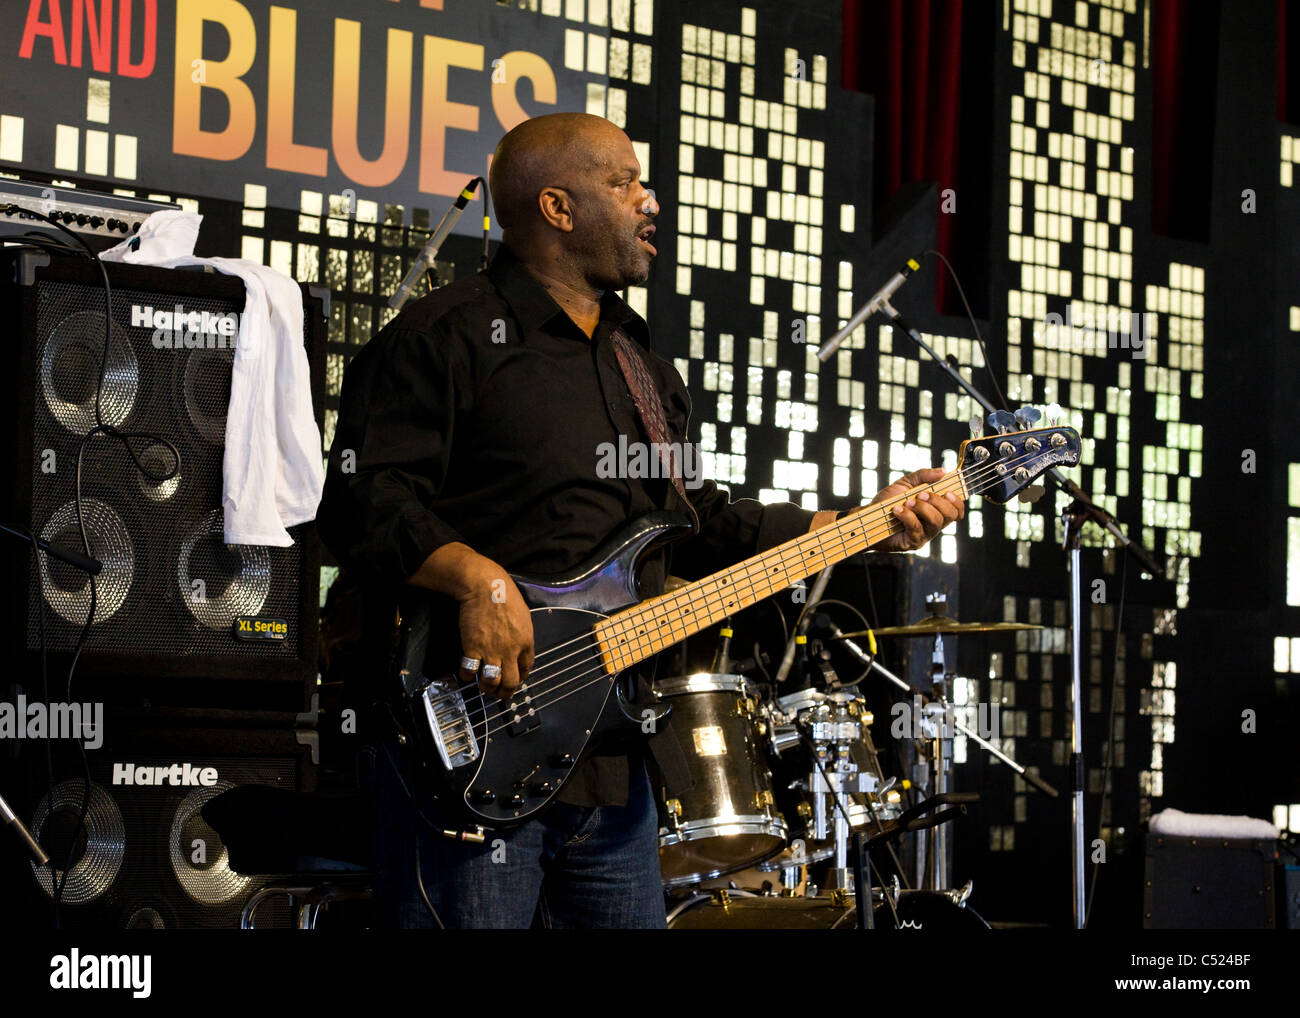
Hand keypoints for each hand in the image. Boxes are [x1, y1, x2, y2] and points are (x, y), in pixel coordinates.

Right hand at [453, 554, 534, 701]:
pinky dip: (467, 676)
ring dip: (487, 687)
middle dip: (505, 692)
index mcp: (526, 641)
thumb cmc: (504, 594)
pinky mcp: (473, 648)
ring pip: (491, 682)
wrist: (486, 587)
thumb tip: (517, 646)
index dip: (520, 678)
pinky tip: (467, 673)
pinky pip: (470, 671)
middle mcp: (511, 650)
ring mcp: (491, 651)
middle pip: (511, 682)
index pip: (527, 668)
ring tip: (483, 685)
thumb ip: (521, 634)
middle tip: (499, 693)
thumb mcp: (522, 615)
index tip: (515, 680)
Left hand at [867, 467, 963, 552]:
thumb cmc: (887, 502)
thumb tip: (943, 471)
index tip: (947, 491)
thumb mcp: (906, 483)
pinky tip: (897, 510)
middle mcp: (933, 524)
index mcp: (935, 510)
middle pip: (950, 515)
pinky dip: (907, 516)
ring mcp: (924, 535)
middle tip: (921, 495)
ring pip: (936, 522)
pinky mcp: (913, 542)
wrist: (868, 518)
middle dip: (937, 501)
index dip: (957, 501)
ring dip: (922, 508)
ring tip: (907, 502)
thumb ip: (924, 476)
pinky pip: (917, 528)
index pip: (957, 510)